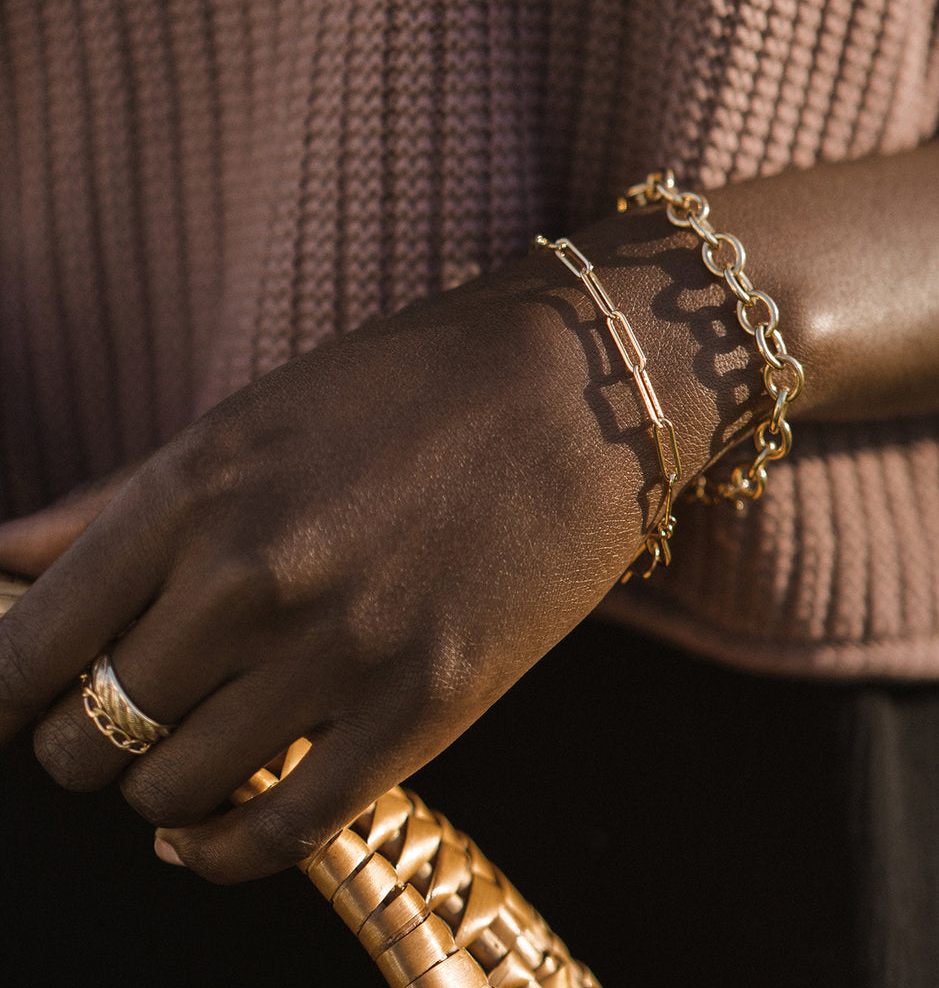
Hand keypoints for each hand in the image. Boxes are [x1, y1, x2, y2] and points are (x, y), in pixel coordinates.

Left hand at [0, 255, 670, 883]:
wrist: (578, 394)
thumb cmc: (414, 386)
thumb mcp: (254, 418)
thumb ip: (122, 501)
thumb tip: (4, 556)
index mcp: (196, 490)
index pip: (30, 642)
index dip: (2, 693)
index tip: (19, 701)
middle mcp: (253, 578)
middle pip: (90, 734)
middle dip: (83, 740)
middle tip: (123, 714)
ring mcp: (340, 651)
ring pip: (171, 792)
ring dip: (157, 787)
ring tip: (192, 748)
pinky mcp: (425, 709)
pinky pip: (281, 831)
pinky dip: (222, 853)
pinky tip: (209, 834)